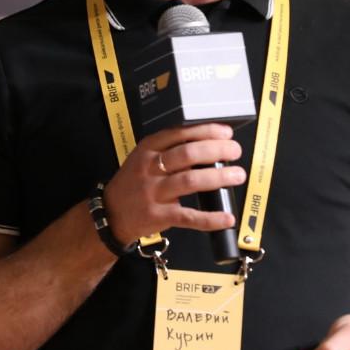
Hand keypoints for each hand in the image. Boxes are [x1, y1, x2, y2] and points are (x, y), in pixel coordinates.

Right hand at [101, 123, 243, 245]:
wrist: (111, 213)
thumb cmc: (134, 182)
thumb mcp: (143, 157)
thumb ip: (169, 149)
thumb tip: (209, 144)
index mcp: (148, 149)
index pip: (179, 134)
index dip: (205, 132)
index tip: (226, 133)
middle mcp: (150, 168)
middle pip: (187, 154)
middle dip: (216, 150)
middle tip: (235, 151)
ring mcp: (154, 193)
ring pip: (190, 181)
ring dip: (218, 177)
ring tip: (238, 175)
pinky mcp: (159, 216)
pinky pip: (189, 217)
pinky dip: (211, 218)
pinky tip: (227, 217)